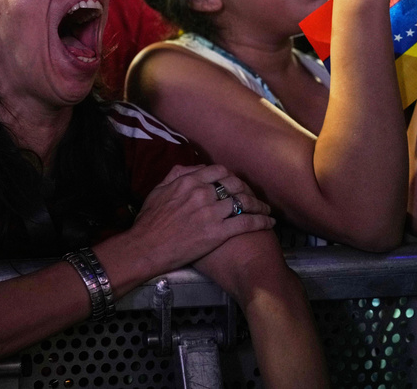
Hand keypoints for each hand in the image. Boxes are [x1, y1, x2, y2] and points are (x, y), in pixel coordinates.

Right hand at [129, 164, 273, 274]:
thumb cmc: (149, 221)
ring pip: (244, 202)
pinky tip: (269, 222)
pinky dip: (261, 221)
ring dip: (258, 205)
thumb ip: (175, 176)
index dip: (230, 176)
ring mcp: (212, 212)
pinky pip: (246, 222)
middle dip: (246, 189)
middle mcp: (203, 193)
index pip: (219, 171)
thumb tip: (190, 169)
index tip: (234, 184)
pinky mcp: (218, 232)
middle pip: (235, 184)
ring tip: (265, 209)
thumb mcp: (157, 191)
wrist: (147, 247)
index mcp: (188, 181)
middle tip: (252, 197)